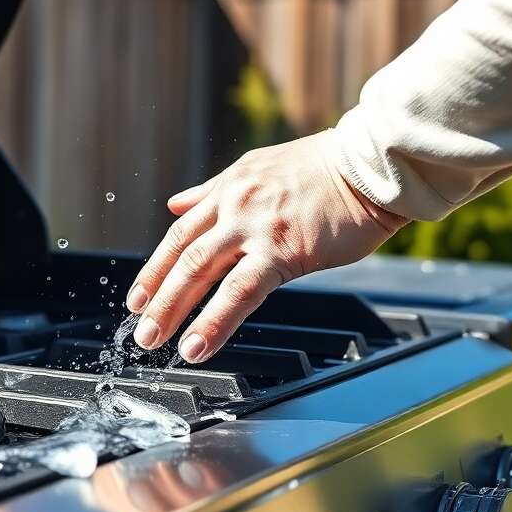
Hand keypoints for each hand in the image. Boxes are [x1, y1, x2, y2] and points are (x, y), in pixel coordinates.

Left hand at [125, 131, 407, 362]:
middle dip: (155, 294)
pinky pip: (238, 292)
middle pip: (182, 254)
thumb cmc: (329, 170)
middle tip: (139, 326)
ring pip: (199, 272)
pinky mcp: (282, 250)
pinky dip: (213, 322)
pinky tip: (197, 346)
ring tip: (154, 340)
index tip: (139, 294)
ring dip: (172, 310)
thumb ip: (215, 190)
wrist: (372, 165)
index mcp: (230, 188)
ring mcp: (255, 228)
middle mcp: (234, 205)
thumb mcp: (260, 168)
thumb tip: (177, 202)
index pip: (181, 231)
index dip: (156, 266)